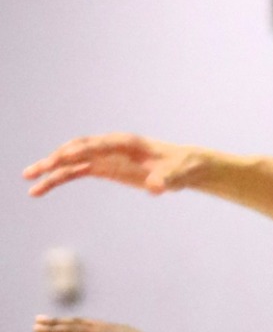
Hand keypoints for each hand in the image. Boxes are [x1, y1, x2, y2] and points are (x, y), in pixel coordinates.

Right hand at [23, 132, 208, 197]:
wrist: (184, 167)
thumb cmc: (181, 167)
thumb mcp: (177, 175)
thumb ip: (166, 179)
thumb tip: (157, 187)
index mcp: (124, 143)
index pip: (96, 145)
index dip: (78, 152)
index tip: (60, 159)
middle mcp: (109, 147)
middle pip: (76, 151)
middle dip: (54, 161)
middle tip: (32, 173)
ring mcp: (104, 157)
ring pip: (71, 162)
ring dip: (50, 172)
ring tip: (30, 185)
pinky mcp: (104, 168)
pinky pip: (77, 172)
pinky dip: (60, 178)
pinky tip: (43, 188)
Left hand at [35, 315, 168, 331]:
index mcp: (119, 331)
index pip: (91, 325)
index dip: (74, 323)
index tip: (60, 322)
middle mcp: (107, 330)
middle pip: (77, 323)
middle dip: (57, 322)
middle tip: (40, 320)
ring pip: (71, 330)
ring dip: (52, 329)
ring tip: (36, 329)